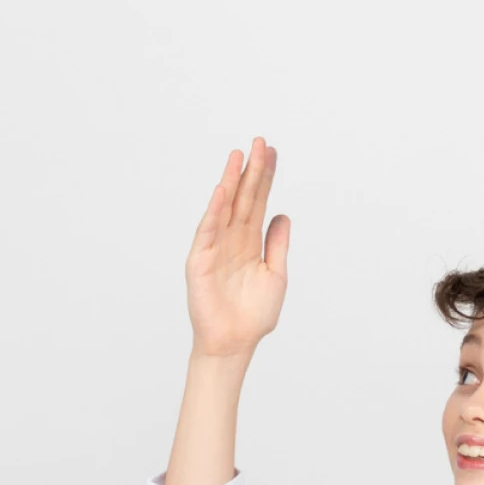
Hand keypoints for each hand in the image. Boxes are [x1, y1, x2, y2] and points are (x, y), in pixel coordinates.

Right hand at [186, 138, 289, 359]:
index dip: (266, 177)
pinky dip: (213, 210)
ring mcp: (215, 246)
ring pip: (225, 207)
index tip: (273, 152)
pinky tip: (221, 190)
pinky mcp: (201, 260)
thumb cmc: (253, 314)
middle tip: (260, 142)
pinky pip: (208, 230)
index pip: (259, 201)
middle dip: (251, 170)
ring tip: (239, 156)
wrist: (234, 342)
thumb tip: (283, 214)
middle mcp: (232, 238)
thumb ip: (278, 244)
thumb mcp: (276, 274)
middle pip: (243, 197)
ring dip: (231, 181)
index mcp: (250, 241)